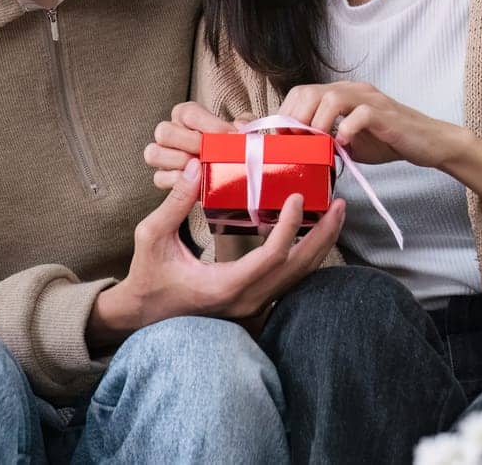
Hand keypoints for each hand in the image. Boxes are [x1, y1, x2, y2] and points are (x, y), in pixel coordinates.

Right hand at [88, 158, 345, 349]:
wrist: (142, 315)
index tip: (297, 197)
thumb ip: (175, 202)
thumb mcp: (151, 235)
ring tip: (334, 215)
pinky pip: (288, 281)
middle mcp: (246, 301)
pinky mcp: (252, 303)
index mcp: (224, 286)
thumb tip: (198, 166)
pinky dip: (305, 256)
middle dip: (323, 236)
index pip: (272, 257)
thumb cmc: (147, 277)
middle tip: (339, 204)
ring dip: (320, 246)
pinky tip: (312, 234)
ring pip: (298, 279)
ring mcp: (252, 306)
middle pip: (298, 270)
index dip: (290, 227)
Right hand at [143, 101, 234, 189]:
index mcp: (186, 115)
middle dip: (191, 144)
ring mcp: (162, 155)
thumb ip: (245, 124)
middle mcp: (170, 132)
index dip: (210, 125)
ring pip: (153, 153)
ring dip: (180, 162)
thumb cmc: (232, 145)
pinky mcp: (162, 176)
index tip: (229, 137)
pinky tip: (196, 183)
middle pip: (164, 131)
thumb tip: (240, 128)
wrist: (230, 169)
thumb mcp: (242, 131)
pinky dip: (177, 182)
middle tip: (212, 154)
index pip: (188, 113)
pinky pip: (159, 178)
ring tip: (202, 168)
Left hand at [278, 81, 462, 167]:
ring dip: (317, 123)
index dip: (286, 114)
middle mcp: (353, 90)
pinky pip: (360, 114)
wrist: (429, 143)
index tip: (280, 138)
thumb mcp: (349, 142)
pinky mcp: (385, 113)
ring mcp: (369, 99)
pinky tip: (344, 144)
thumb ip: (326, 141)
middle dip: (295, 119)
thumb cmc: (388, 141)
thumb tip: (299, 151)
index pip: (302, 92)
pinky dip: (347, 129)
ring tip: (317, 144)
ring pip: (331, 98)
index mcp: (341, 94)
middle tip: (294, 144)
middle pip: (311, 91)